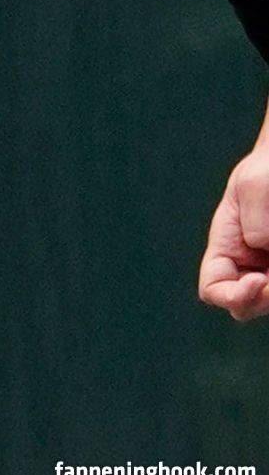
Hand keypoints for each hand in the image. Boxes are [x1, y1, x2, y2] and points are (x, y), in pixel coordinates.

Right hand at [199, 130, 268, 318]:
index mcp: (226, 244)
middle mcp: (247, 264)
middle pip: (244, 305)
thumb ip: (255, 222)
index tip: (260, 281)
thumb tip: (260, 249)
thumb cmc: (267, 168)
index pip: (212, 288)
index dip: (232, 295)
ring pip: (268, 300)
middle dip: (262, 300)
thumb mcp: (256, 185)